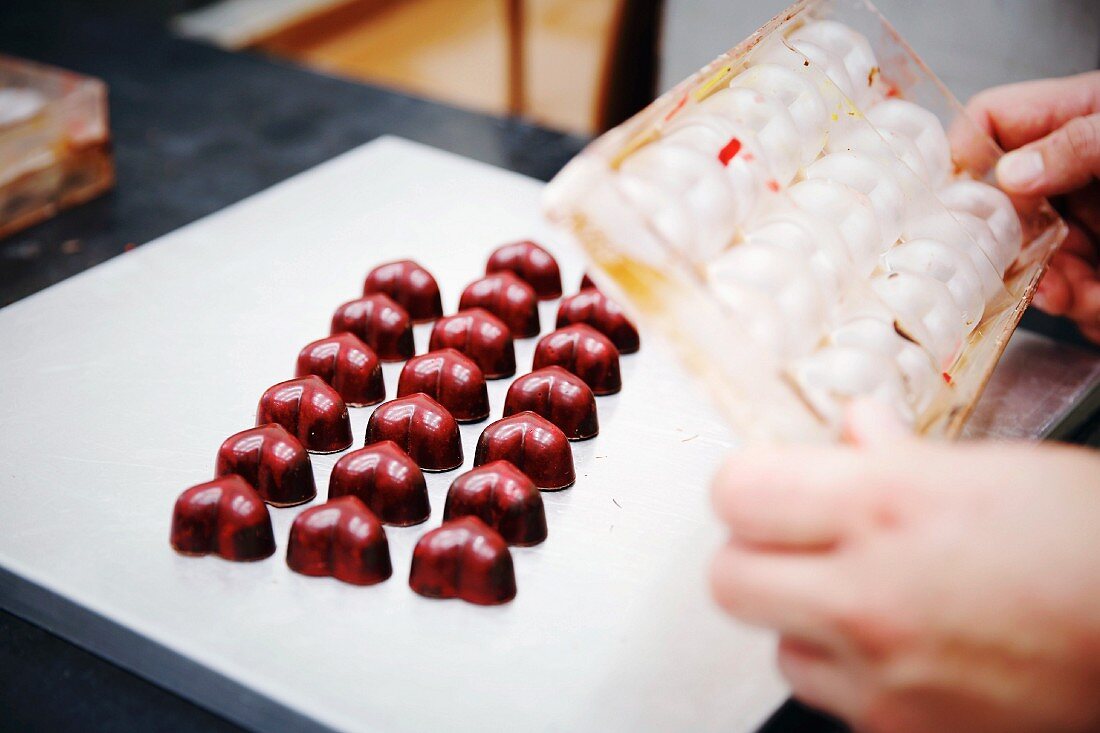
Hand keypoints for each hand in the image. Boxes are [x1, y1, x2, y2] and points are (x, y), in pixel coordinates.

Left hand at [709, 403, 1099, 732]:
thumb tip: (850, 431)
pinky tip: (908, 646)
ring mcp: (882, 676)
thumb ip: (897, 454)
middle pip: (728, 577)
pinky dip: (855, 674)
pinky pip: (834, 698)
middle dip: (756, 554)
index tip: (768, 484)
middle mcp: (870, 596)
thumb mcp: (996, 471)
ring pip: (778, 646)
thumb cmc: (1091, 548)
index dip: (750, 484)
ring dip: (807, 621)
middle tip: (798, 541)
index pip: (736, 493)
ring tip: (870, 599)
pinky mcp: (901, 731)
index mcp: (886, 508)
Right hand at [965, 72, 1099, 342]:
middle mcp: (1073, 176)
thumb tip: (1010, 173)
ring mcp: (1086, 226)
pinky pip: (1067, 293)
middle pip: (1001, 204)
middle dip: (1000, 239)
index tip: (946, 191)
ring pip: (1030, 258)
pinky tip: (1086, 298)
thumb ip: (1077, 143)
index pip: (990, 124)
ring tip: (1065, 288)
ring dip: (1041, 281)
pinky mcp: (1098, 275)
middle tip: (996, 255)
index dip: (962, 152)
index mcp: (1075, 121)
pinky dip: (1073, 303)